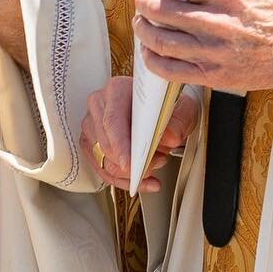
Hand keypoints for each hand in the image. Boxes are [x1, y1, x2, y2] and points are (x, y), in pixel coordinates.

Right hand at [82, 77, 200, 193]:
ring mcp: (92, 124)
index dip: (120, 145)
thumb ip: (177, 123)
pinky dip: (123, 181)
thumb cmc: (165, 107)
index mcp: (116, 90)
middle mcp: (99, 105)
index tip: (131, 164)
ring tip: (153, 167)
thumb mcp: (181, 110)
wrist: (160, 110)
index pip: (112, 121)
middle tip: (156, 162)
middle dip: (131, 163)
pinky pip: (103, 170)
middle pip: (105, 144)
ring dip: (129, 172)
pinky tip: (143, 182)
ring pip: (103, 160)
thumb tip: (169, 137)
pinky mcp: (91, 143)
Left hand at [134, 0, 272, 90]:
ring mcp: (212, 51)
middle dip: (145, 1)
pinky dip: (152, 59)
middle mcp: (217, 22)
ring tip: (141, 21)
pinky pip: (170, 70)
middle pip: (162, 10)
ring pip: (161, 40)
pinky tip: (149, 49)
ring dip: (143, 28)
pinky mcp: (212, 75)